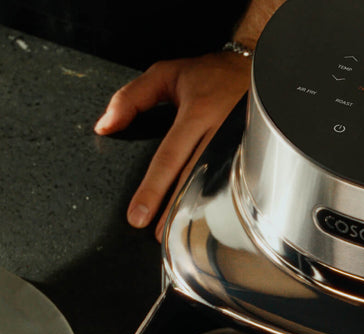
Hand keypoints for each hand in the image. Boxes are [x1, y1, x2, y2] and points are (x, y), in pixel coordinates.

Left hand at [94, 51, 250, 239]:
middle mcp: (221, 129)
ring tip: (180, 235)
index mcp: (198, 112)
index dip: (153, 189)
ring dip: (197, 213)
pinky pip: (235, 183)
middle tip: (158, 236)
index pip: (170, 157)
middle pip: (194, 179)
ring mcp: (241, 143)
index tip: (138, 216)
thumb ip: (130, 98)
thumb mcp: (167, 74)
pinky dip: (219, 203)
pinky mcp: (254, 152)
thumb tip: (104, 126)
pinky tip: (208, 220)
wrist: (259, 67)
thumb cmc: (211, 74)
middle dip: (174, 211)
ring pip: (217, 186)